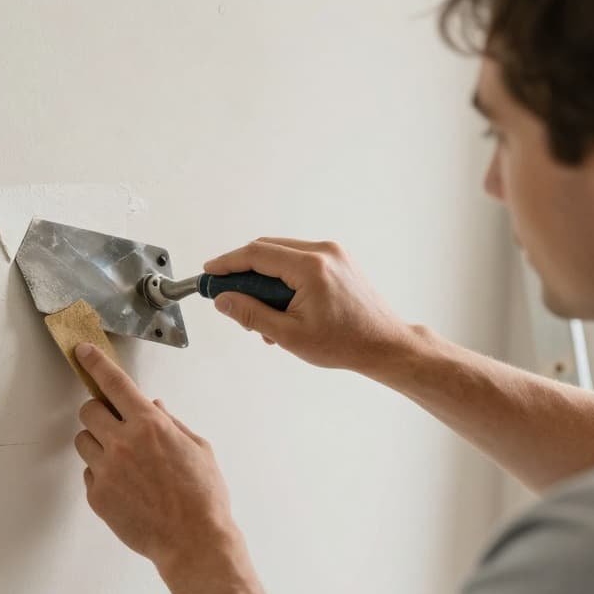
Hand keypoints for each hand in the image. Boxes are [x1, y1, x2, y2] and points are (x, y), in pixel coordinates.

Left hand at [71, 342, 237, 572]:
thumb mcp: (198, 448)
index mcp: (150, 425)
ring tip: (124, 462)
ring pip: (83, 441)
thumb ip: (171, 422)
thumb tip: (152, 406)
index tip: (83, 351)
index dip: (95, 363)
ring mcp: (107, 470)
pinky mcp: (97, 496)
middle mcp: (123, 443)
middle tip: (116, 426)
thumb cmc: (203, 496)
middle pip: (88, 411)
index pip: (113, 383)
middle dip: (99, 413)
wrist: (194, 542)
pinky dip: (103, 474)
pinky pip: (89, 473)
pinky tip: (127, 488)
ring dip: (98, 444)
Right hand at [204, 238, 412, 373]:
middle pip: (267, 250)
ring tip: (262, 316)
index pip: (256, 254)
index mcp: (310, 267)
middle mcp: (323, 252)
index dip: (227, 263)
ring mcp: (333, 254)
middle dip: (243, 273)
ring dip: (264, 279)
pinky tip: (281, 308)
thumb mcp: (288, 334)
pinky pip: (298, 261)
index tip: (209, 273)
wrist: (384, 344)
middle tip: (228, 297)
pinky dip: (282, 279)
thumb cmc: (344, 343)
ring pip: (282, 255)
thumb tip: (222, 300)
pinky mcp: (338, 260)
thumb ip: (251, 314)